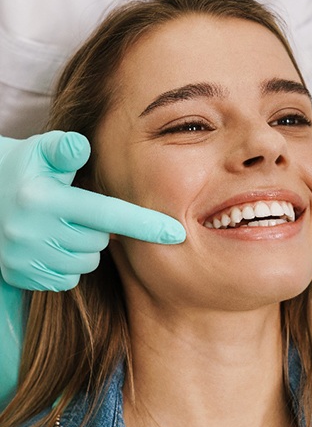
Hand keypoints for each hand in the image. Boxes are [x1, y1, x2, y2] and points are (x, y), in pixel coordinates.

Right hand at [0, 132, 185, 290]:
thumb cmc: (25, 171)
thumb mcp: (40, 151)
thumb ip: (64, 148)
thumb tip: (82, 146)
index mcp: (43, 199)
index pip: (106, 214)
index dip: (145, 224)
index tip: (177, 233)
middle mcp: (31, 232)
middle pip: (98, 242)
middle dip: (98, 229)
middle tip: (78, 211)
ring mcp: (24, 258)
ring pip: (85, 263)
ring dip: (84, 248)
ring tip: (62, 227)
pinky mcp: (20, 276)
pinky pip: (67, 280)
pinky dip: (67, 266)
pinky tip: (52, 246)